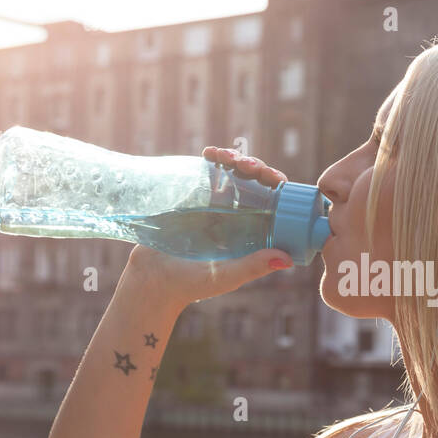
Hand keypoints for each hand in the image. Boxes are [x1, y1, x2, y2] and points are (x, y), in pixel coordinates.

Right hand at [124, 147, 292, 303]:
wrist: (149, 279)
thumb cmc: (190, 284)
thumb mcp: (225, 276)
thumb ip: (253, 267)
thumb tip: (287, 259)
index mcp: (251, 231)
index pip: (273, 201)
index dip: (276, 184)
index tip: (274, 178)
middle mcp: (236, 214)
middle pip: (255, 181)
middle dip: (256, 166)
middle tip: (248, 166)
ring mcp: (214, 203)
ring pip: (233, 171)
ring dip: (236, 157)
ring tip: (227, 157)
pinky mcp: (192, 195)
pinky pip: (207, 171)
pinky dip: (213, 157)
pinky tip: (210, 153)